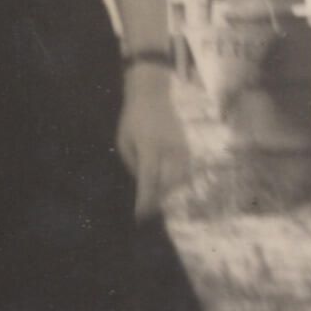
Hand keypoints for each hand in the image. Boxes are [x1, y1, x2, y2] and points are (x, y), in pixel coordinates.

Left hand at [116, 67, 193, 219]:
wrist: (152, 95)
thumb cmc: (133, 119)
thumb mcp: (123, 141)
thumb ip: (132, 164)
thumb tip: (143, 183)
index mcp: (150, 147)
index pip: (149, 179)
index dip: (145, 200)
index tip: (140, 215)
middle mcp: (169, 149)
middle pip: (167, 184)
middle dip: (157, 200)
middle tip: (146, 211)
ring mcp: (181, 148)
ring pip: (179, 180)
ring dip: (168, 193)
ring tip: (157, 201)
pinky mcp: (187, 147)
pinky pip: (185, 172)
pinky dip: (178, 183)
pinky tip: (169, 188)